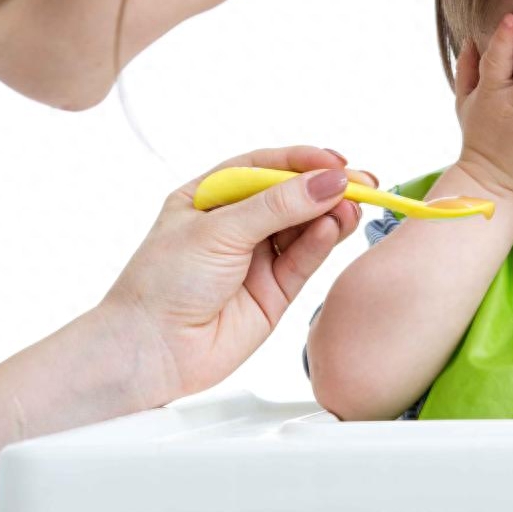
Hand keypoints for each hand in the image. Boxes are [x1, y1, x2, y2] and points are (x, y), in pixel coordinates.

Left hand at [99, 145, 363, 405]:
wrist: (151, 350)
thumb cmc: (162, 282)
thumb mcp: (218, 230)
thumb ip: (277, 206)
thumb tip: (328, 181)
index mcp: (211, 196)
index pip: (265, 167)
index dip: (302, 161)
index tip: (334, 161)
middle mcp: (236, 224)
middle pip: (292, 196)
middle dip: (326, 187)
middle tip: (361, 183)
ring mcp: (256, 258)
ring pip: (304, 227)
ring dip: (330, 214)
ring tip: (351, 207)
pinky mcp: (274, 291)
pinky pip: (304, 259)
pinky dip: (322, 242)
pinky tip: (333, 228)